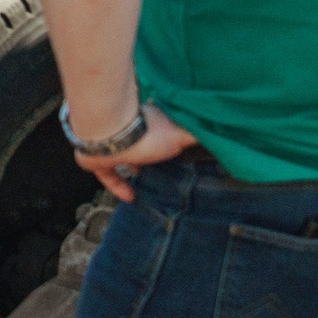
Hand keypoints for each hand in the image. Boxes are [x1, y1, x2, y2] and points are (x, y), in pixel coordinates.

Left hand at [72, 102, 198, 201]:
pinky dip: (118, 185)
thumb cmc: (148, 132)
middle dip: (149, 151)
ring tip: (146, 177)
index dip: (166, 135)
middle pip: (140, 140)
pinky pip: (107, 174)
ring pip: (121, 154)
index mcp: (148, 120)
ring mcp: (109, 143)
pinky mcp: (95, 158)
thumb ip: (199, 134)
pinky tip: (130, 196)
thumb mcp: (181, 134)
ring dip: (132, 163)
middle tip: (161, 165)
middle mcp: (127, 129)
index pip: (160, 127)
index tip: (174, 146)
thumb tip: (223, 134)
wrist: (110, 133)